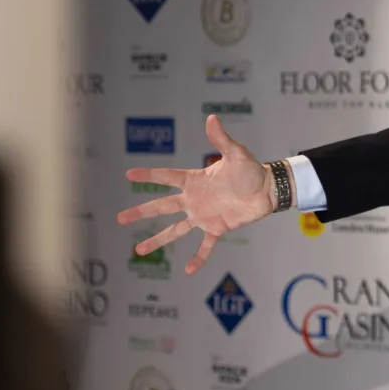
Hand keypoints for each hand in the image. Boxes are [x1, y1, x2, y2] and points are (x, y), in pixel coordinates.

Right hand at [117, 115, 274, 275]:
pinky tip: (188, 271)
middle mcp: (194, 200)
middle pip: (162, 206)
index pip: (167, 177)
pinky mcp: (217, 228)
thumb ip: (221, 139)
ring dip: (158, 240)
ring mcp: (203, 216)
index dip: (149, 175)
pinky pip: (205, 246)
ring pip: (175, 230)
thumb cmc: (251, 170)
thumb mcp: (236, 154)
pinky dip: (198, 257)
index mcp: (195, 180)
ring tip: (138, 251)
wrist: (268, 190)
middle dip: (141, 212)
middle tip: (120, 219)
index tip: (128, 175)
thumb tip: (212, 118)